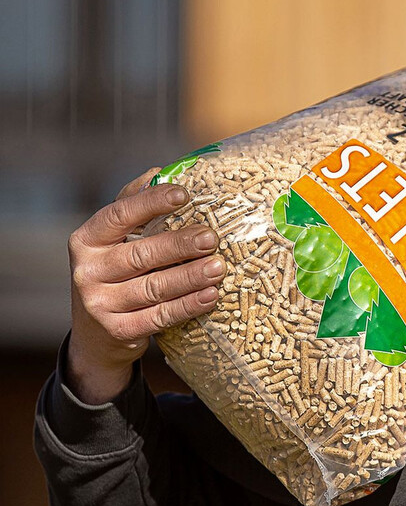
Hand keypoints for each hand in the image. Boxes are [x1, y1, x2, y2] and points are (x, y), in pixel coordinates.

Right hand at [66, 168, 224, 403]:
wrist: (96, 334)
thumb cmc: (116, 272)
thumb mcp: (115, 240)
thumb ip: (134, 206)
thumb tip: (161, 171)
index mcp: (87, 239)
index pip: (119, 215)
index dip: (151, 203)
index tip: (183, 194)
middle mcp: (87, 270)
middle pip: (140, 254)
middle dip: (178, 245)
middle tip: (211, 237)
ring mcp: (99, 304)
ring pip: (153, 288)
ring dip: (189, 277)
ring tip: (218, 267)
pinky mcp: (117, 331)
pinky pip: (159, 317)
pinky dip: (187, 306)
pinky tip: (210, 296)